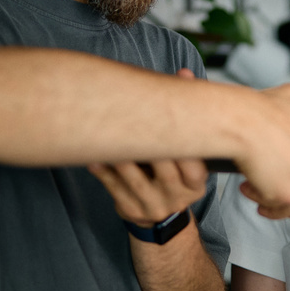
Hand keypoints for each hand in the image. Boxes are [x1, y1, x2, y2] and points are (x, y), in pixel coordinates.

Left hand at [89, 68, 207, 224]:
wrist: (160, 216)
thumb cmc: (173, 174)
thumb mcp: (187, 155)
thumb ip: (186, 118)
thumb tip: (184, 74)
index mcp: (196, 183)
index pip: (194, 163)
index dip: (182, 140)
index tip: (167, 114)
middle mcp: (178, 197)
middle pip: (164, 167)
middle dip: (149, 143)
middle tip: (131, 116)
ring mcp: (155, 206)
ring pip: (135, 177)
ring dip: (120, 155)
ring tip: (106, 133)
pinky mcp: (132, 210)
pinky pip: (114, 188)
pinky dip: (103, 170)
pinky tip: (93, 156)